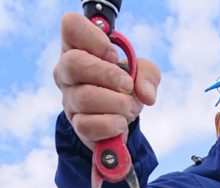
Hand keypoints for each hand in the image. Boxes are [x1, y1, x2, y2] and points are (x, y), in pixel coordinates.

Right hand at [53, 12, 160, 149]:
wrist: (121, 117)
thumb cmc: (124, 86)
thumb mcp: (142, 72)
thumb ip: (148, 74)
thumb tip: (145, 95)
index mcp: (78, 47)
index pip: (71, 26)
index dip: (94, 38)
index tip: (115, 56)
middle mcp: (66, 71)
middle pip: (74, 63)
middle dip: (108, 75)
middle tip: (128, 86)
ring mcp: (69, 99)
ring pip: (85, 97)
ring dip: (117, 104)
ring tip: (130, 108)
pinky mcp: (77, 125)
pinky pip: (88, 125)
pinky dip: (111, 125)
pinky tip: (120, 123)